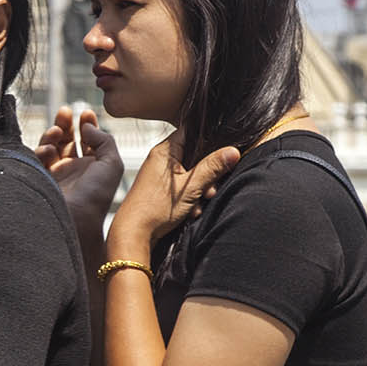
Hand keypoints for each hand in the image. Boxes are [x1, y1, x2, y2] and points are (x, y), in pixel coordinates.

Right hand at [34, 110, 123, 240]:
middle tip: (65, 111)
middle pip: (67, 138)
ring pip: (50, 145)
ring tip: (57, 131)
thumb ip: (104, 139)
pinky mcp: (39, 177)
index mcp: (92, 166)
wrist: (75, 219)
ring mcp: (55, 173)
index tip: (86, 112)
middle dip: (65, 123)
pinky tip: (48, 150)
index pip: (88, 139)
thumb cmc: (96, 195)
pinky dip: (41, 149)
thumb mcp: (112, 164)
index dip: (86, 124)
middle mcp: (74, 168)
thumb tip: (86, 125)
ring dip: (52, 133)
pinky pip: (36, 157)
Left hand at [109, 132, 239, 259]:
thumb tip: (233, 151)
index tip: (221, 154)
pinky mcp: (160, 190)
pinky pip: (183, 187)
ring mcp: (160, 175)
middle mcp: (161, 160)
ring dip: (200, 189)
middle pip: (195, 156)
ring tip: (198, 203)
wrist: (133, 234)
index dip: (210, 141)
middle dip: (207, 174)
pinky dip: (190, 198)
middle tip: (209, 189)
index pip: (192, 131)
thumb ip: (212, 168)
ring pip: (190, 174)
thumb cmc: (154, 210)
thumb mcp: (190, 188)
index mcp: (165, 151)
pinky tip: (190, 211)